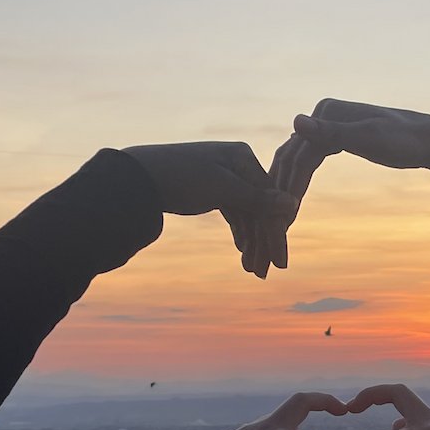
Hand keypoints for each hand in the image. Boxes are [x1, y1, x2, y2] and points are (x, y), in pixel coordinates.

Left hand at [121, 141, 295, 279]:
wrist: (138, 177)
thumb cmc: (180, 176)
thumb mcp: (221, 188)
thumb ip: (257, 199)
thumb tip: (291, 204)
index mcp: (243, 157)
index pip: (268, 199)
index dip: (275, 232)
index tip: (280, 261)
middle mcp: (238, 165)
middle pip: (259, 209)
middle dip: (262, 242)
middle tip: (265, 272)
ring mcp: (226, 178)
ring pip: (247, 214)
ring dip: (251, 242)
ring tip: (253, 269)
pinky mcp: (214, 190)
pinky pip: (234, 214)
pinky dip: (239, 232)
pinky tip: (244, 251)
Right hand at [249, 100, 429, 275]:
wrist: (427, 138)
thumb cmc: (405, 141)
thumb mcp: (370, 138)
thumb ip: (332, 132)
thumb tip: (296, 122)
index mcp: (326, 112)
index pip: (298, 155)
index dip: (288, 189)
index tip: (281, 221)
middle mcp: (321, 115)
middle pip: (291, 158)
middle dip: (279, 194)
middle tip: (270, 230)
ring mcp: (325, 126)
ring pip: (295, 163)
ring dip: (283, 192)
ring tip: (274, 224)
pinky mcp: (333, 138)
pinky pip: (306, 164)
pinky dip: (297, 185)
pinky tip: (289, 207)